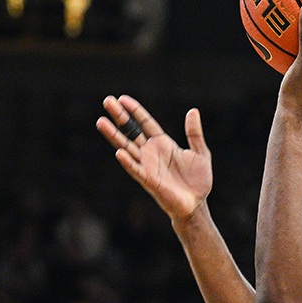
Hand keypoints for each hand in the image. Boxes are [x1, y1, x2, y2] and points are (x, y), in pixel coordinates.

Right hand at [97, 95, 211, 223]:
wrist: (196, 204)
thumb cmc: (198, 180)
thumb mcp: (200, 153)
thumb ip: (194, 133)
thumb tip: (193, 111)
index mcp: (163, 143)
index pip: (145, 123)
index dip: (135, 111)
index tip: (122, 98)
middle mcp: (151, 152)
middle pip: (131, 131)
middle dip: (120, 116)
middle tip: (107, 101)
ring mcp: (147, 165)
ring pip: (126, 147)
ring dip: (114, 135)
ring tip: (101, 122)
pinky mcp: (149, 180)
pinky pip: (136, 169)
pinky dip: (128, 162)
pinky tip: (119, 153)